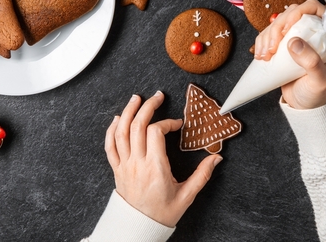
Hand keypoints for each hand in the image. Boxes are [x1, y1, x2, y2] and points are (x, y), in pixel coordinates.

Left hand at [105, 91, 221, 227]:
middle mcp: (137, 163)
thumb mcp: (186, 196)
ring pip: (121, 132)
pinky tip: (118, 119)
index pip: (156, 133)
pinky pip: (110, 146)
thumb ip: (202, 175)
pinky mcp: (117, 169)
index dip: (167, 122)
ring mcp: (124, 165)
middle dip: (148, 107)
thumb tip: (216, 158)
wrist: (139, 228)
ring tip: (136, 98)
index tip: (177, 124)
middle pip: (137, 126)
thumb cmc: (162, 213)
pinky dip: (112, 130)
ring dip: (128, 112)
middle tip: (157, 96)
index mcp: (155, 168)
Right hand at [254, 0, 325, 108]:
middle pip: (292, 13)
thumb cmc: (319, 93)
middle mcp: (314, 31)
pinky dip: (261, 42)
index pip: (315, 8)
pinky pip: (269, 34)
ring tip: (266, 56)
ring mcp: (297, 36)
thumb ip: (312, 62)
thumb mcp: (320, 80)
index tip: (286, 28)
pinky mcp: (283, 44)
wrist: (305, 105)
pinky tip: (261, 56)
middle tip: (273, 48)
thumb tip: (294, 42)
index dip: (299, 12)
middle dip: (278, 27)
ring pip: (278, 22)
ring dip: (267, 36)